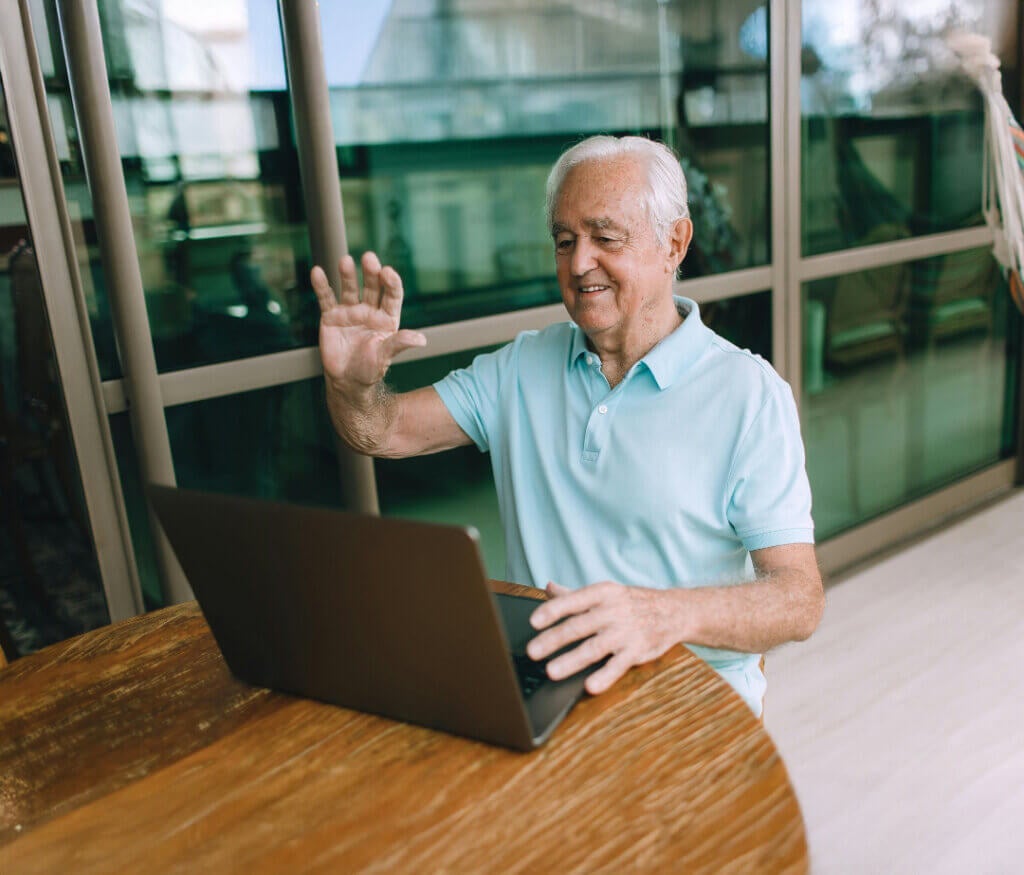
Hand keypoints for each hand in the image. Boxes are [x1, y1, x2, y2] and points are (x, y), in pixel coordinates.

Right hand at [311, 251, 425, 390]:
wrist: (346, 381)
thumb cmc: (369, 369)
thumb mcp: (385, 356)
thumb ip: (399, 343)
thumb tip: (421, 339)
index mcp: (387, 318)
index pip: (392, 296)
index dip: (391, 283)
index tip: (388, 272)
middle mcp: (370, 311)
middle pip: (372, 287)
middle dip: (371, 273)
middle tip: (369, 258)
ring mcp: (350, 312)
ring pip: (350, 288)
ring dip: (348, 275)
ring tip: (345, 261)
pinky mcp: (331, 316)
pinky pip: (326, 298)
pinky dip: (321, 285)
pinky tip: (317, 272)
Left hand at [526, 581, 678, 694]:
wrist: (674, 611)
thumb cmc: (633, 602)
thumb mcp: (606, 593)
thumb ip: (575, 595)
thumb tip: (549, 588)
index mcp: (603, 594)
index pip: (573, 601)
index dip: (553, 610)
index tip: (534, 621)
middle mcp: (613, 611)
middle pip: (579, 626)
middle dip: (554, 639)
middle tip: (532, 652)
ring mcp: (625, 632)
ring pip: (595, 647)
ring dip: (572, 660)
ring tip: (552, 671)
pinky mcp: (637, 651)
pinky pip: (618, 665)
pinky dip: (605, 676)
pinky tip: (590, 686)